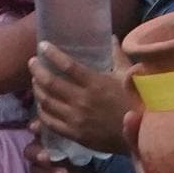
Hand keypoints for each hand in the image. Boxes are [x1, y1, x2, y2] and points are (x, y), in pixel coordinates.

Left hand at [31, 42, 138, 156]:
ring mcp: (76, 119)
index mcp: (95, 83)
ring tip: (35, 81)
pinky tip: (40, 104)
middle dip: (37, 70)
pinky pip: (50, 122)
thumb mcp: (128, 76)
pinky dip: (41, 112)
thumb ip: (117, 56)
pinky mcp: (74, 134)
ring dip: (37, 89)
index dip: (52, 54)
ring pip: (47, 102)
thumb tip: (110, 37)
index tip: (42, 46)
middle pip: (51, 83)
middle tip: (32, 62)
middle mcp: (82, 100)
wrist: (140, 134)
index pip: (67, 65)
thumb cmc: (136, 102)